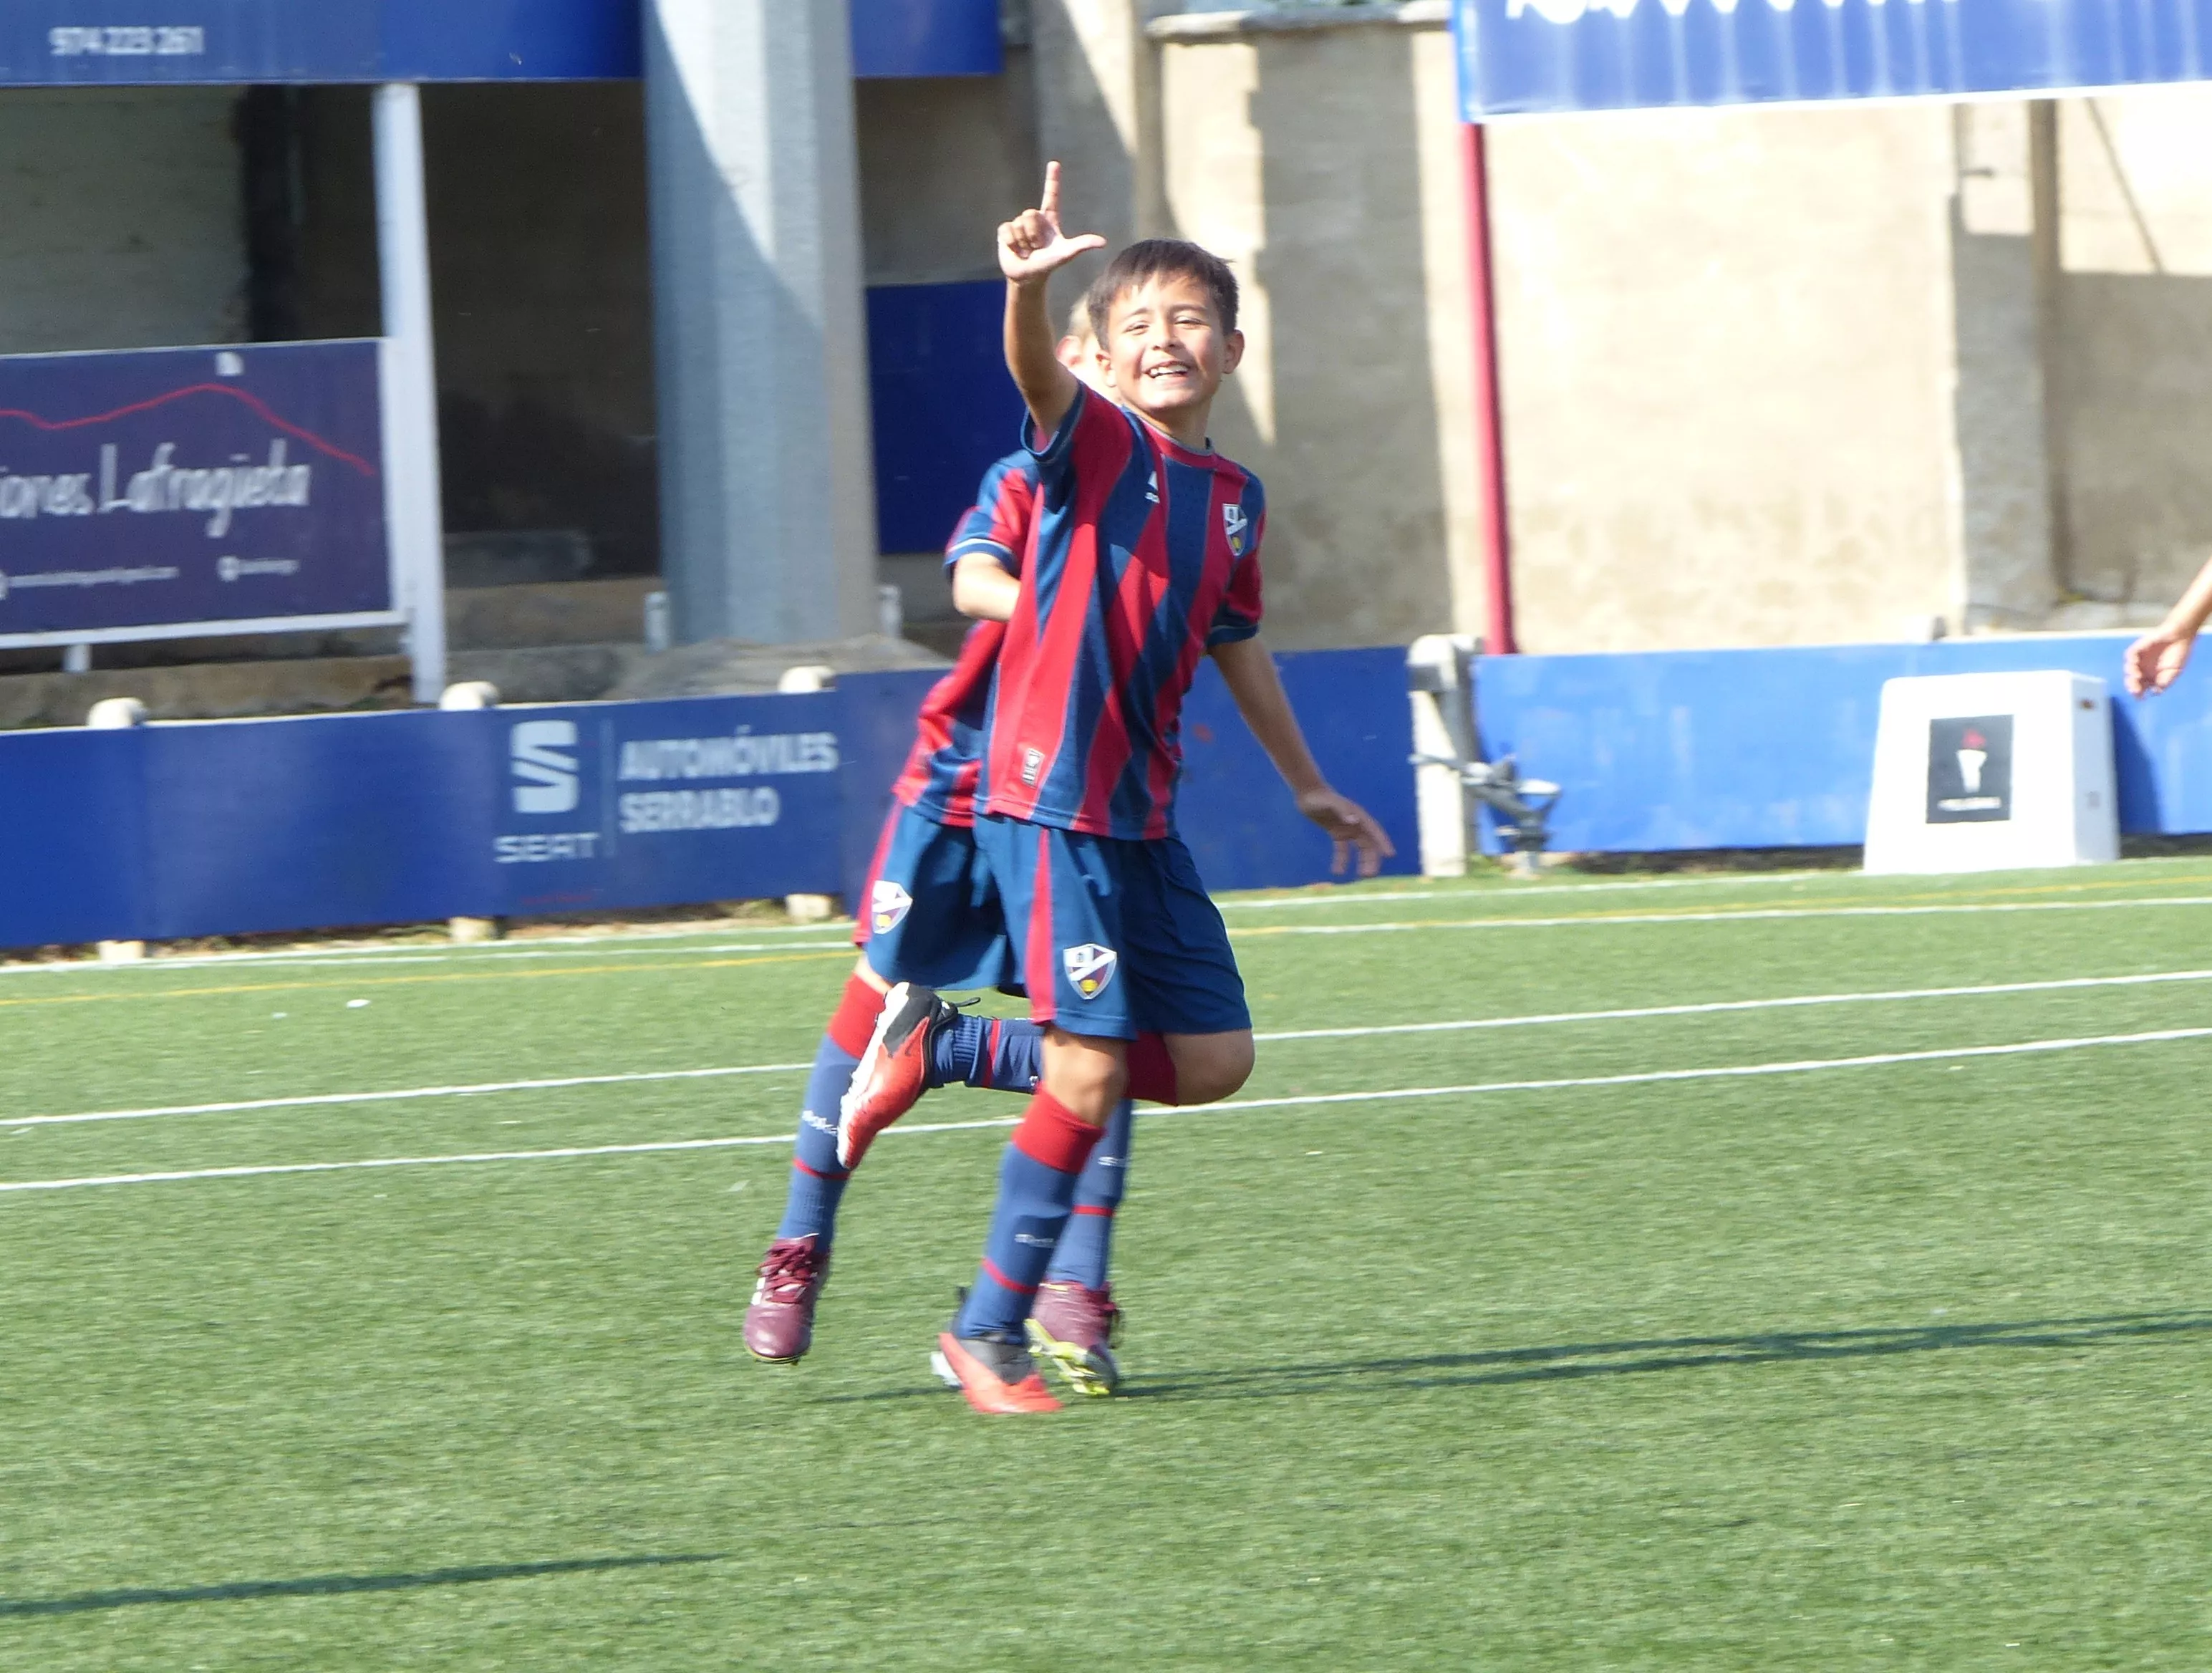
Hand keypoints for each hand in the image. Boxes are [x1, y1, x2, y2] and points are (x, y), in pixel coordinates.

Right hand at [998, 162, 1106, 285]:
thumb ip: (1082, 245)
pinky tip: (1016, 250)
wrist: (1028, 277)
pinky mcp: (1005, 231)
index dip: (1053, 180)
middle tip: (1036, 247)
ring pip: (1019, 223)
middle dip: (1033, 234)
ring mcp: (1019, 223)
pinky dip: (1012, 243)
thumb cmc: (1048, 265)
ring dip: (1024, 242)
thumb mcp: (1065, 254)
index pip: (1052, 195)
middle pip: (1030, 214)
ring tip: (1027, 251)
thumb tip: (1103, 243)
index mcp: (1049, 219)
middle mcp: (1034, 218)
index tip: (1055, 163)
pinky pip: (1007, 229)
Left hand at [1296, 786, 1395, 879]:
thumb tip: (1354, 821)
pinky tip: (1337, 872)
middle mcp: (1356, 824)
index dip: (1383, 842)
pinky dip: (1341, 860)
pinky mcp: (1337, 833)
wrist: (1306, 794)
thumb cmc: (1319, 797)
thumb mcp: (1331, 802)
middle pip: (1369, 844)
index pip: (1374, 832)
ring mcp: (1347, 829)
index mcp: (1359, 816)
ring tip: (1360, 876)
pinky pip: (1342, 850)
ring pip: (1359, 849)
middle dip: (1371, 859)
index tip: (1390, 855)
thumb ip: (1343, 810)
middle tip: (1369, 875)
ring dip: (1361, 862)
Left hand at [2125, 624, 2195, 695]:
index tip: (2140, 698)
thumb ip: (2164, 682)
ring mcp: (2139, 659)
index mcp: (2150, 677)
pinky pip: (2130, 655)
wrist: (2181, 636)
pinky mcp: (2138, 649)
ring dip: (2131, 674)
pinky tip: (2135, 663)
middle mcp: (2142, 669)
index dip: (2138, 694)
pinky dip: (2131, 659)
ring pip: (2129, 669)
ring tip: (2137, 677)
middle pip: (2132, 680)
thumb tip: (2154, 692)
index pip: (2140, 688)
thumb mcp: (2174, 672)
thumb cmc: (2178, 654)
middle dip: (2132, 686)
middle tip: (2136, 689)